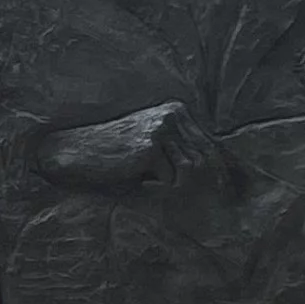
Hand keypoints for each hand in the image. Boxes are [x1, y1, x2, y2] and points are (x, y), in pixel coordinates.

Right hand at [34, 101, 215, 189]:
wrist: (78, 152)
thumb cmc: (115, 152)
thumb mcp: (153, 143)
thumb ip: (183, 149)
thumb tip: (220, 172)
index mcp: (175, 110)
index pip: (209, 141)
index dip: (220, 166)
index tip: (226, 185)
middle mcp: (171, 115)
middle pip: (205, 155)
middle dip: (206, 178)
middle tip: (204, 193)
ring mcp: (160, 130)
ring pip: (190, 168)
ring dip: (172, 182)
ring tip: (148, 180)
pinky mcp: (150, 149)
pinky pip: (170, 179)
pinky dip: (156, 187)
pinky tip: (137, 180)